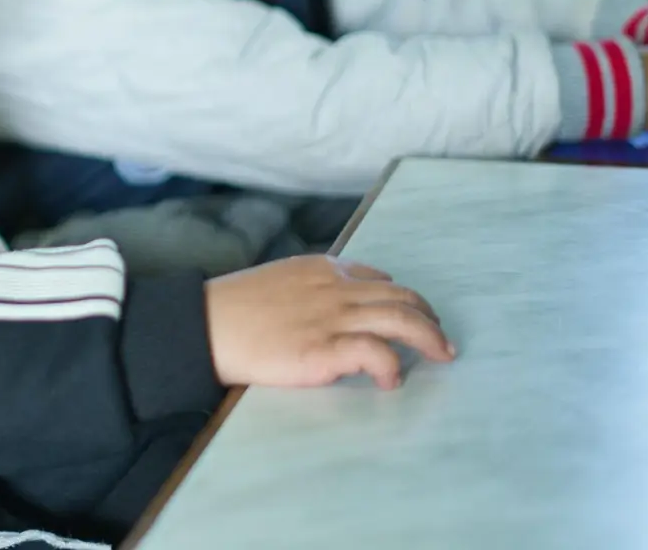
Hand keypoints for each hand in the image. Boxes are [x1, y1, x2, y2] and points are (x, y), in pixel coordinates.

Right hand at [204, 255, 453, 390]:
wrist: (204, 324)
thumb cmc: (235, 308)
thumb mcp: (279, 280)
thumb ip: (312, 287)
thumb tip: (340, 302)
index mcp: (323, 269)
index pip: (379, 278)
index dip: (405, 299)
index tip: (414, 317)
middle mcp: (335, 289)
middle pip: (402, 297)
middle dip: (430, 319)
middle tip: (443, 342)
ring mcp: (332, 318)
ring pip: (402, 319)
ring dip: (429, 339)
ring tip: (441, 356)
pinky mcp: (324, 350)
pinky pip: (377, 354)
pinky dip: (392, 366)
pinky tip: (390, 379)